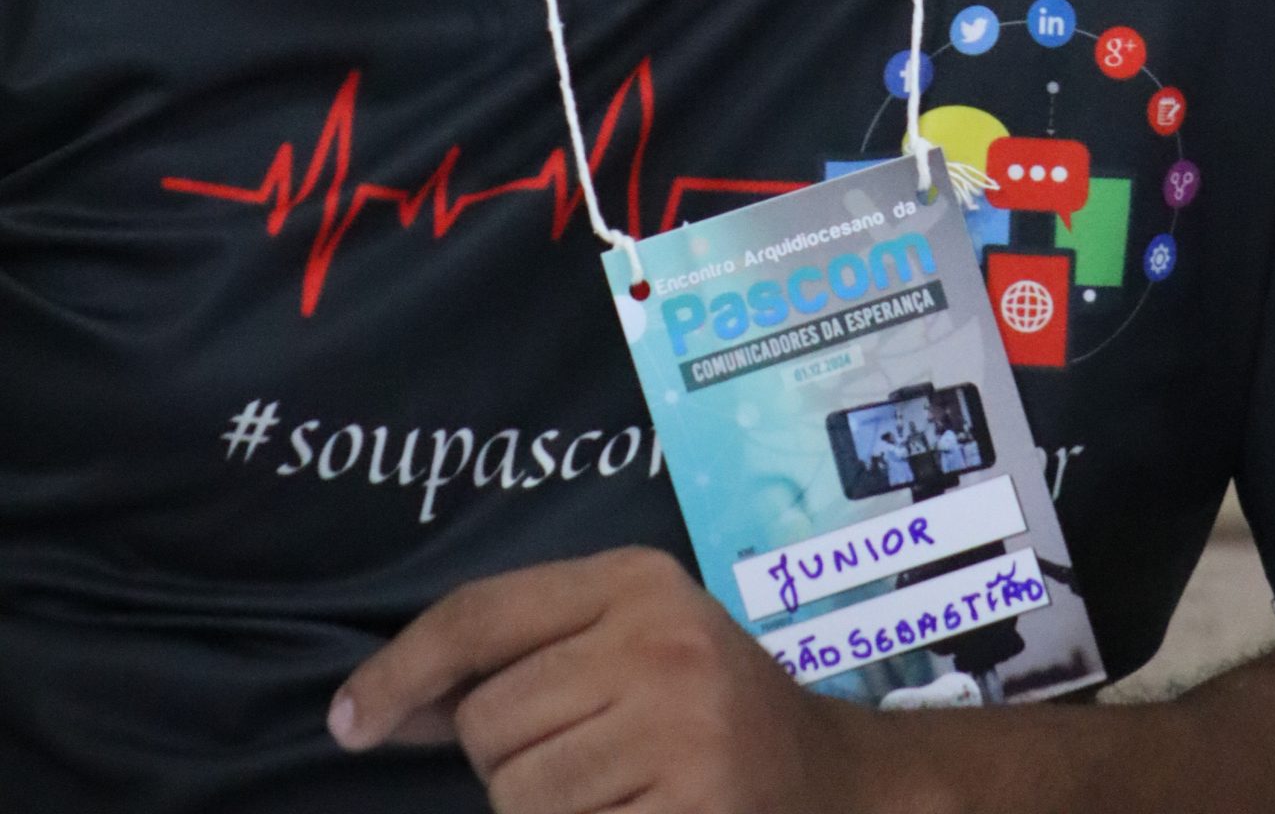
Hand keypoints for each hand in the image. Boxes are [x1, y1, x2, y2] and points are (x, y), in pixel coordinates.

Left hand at [327, 546, 890, 813]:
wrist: (830, 778)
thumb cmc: (702, 706)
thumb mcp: (620, 645)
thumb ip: (511, 662)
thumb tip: (378, 708)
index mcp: (635, 580)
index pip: (479, 616)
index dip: (399, 672)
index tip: (347, 723)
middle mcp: (657, 642)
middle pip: (488, 721)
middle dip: (508, 758)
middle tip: (587, 755)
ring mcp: (680, 730)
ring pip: (516, 796)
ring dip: (542, 812)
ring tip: (614, 792)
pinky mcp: (693, 809)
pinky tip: (636, 813)